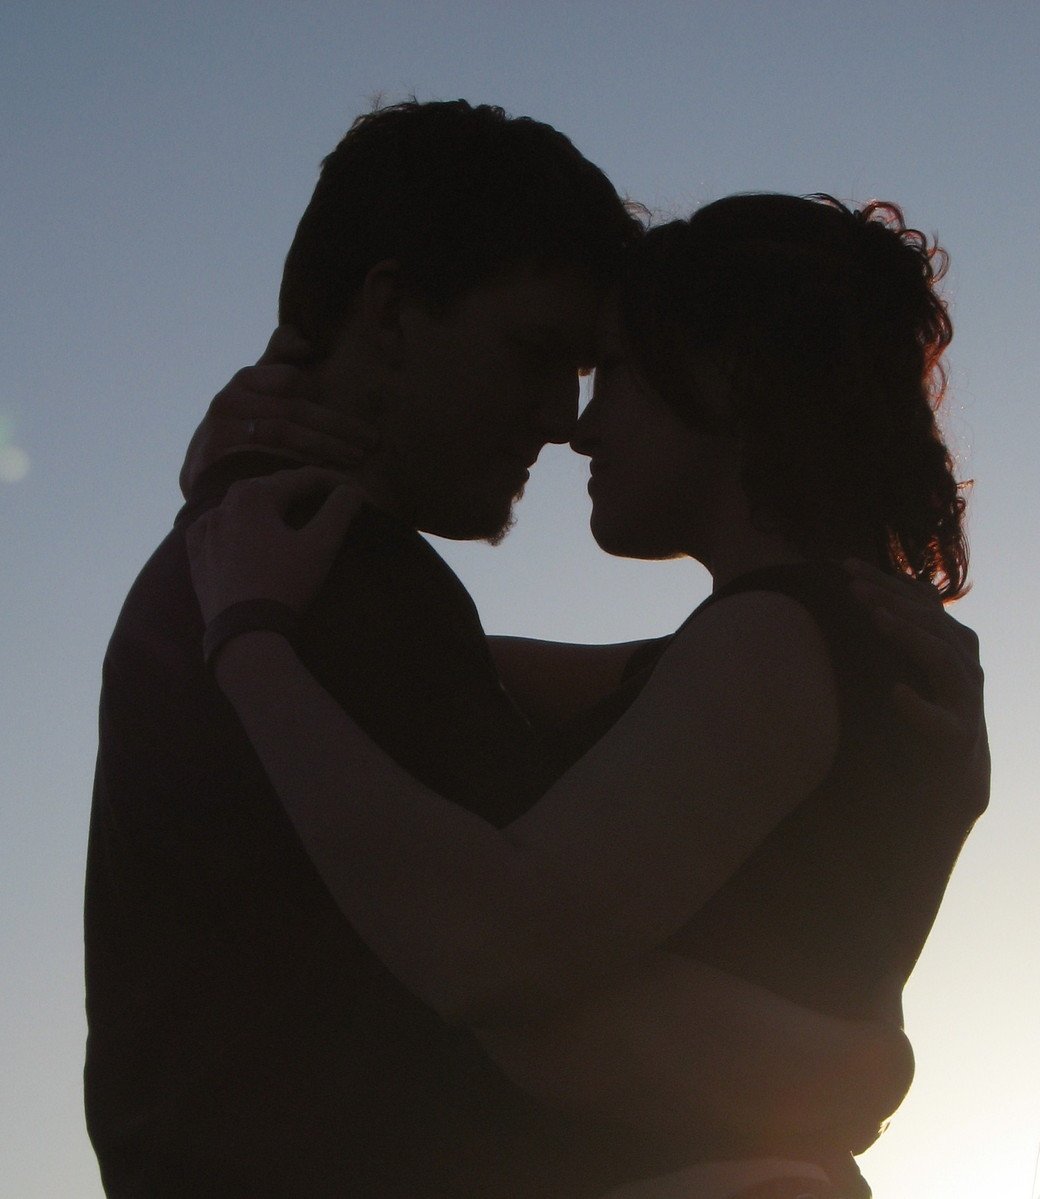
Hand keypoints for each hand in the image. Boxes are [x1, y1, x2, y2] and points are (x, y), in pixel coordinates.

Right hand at [179, 326, 378, 498]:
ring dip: (324, 445)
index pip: (290, 379)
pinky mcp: (215, 456)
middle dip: (337, 426)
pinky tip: (321, 472)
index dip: (328, 399)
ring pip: (282, 431)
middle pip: (293, 408)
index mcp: (247, 379)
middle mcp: (231, 398)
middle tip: (370, 442)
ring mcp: (220, 427)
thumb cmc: (240, 425)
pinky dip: (295, 463)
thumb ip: (279, 359)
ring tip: (355, 458)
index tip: (356, 415)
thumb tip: (305, 341)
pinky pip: (261, 457)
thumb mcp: (258, 389)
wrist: (201, 468)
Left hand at [185, 467, 364, 622]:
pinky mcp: (196, 555)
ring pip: (240, 506)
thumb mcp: (320, 545)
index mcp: (253, 495)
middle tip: (323, 497)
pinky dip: (232, 523)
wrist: (244, 633)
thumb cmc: (284, 584)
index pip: (300, 478)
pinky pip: (214, 528)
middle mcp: (223, 505)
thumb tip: (351, 489)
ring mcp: (205, 530)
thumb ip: (339, 510)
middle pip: (269, 488)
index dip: (331, 482)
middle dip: (298, 489)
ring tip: (284, 512)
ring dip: (265, 505)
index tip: (353, 490)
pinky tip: (237, 530)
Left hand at [845, 559, 988, 819]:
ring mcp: (966, 700)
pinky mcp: (960, 737)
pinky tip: (896, 694)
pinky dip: (920, 708)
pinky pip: (943, 721)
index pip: (919, 601)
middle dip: (891, 600)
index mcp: (951, 642)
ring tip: (876, 620)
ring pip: (943, 658)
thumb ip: (908, 626)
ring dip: (909, 635)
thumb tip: (896, 582)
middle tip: (853, 588)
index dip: (884, 580)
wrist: (952, 774)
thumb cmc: (927, 709)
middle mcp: (964, 665)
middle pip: (931, 621)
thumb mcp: (915, 662)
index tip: (844, 564)